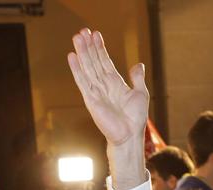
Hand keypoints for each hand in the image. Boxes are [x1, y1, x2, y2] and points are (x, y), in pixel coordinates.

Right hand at [67, 28, 149, 149]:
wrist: (130, 135)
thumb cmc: (135, 119)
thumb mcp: (141, 94)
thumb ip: (137, 78)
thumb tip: (138, 64)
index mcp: (114, 83)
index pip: (104, 61)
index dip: (100, 48)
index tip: (95, 34)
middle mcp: (103, 85)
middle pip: (93, 61)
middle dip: (88, 46)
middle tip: (82, 31)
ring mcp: (95, 91)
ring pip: (87, 67)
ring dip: (82, 52)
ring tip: (76, 37)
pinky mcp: (90, 99)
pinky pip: (82, 81)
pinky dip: (77, 69)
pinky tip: (72, 57)